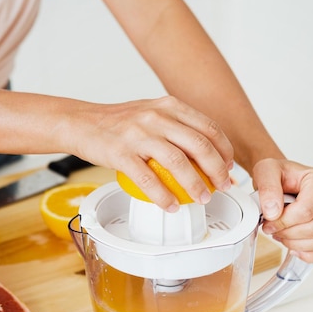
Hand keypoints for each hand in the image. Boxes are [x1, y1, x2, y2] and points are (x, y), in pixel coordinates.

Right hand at [75, 95, 233, 209]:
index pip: (208, 127)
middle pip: (199, 145)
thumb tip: (206, 152)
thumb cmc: (118, 122)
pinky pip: (148, 179)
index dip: (225, 150)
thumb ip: (177, 126)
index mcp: (168, 106)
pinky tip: (171, 206)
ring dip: (196, 185)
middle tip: (224, 186)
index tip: (230, 167)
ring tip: (203, 198)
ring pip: (178, 163)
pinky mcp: (121, 154)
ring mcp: (138, 135)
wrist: (82, 122)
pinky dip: (163, 196)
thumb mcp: (152, 112)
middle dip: (218, 170)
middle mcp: (156, 117)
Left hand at [253, 158, 312, 261]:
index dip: (283, 222)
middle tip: (272, 228)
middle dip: (287, 234)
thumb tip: (273, 212)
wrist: (284, 179)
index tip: (268, 222)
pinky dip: (308, 253)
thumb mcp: (266, 171)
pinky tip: (293, 245)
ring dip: (295, 244)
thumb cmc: (280, 174)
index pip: (306, 211)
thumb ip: (267, 188)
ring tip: (281, 234)